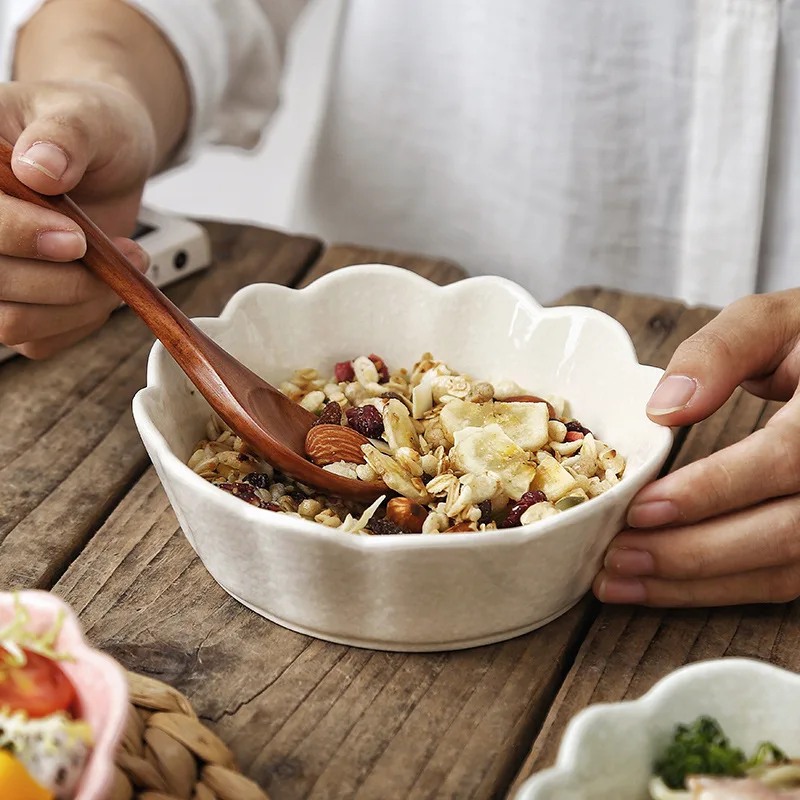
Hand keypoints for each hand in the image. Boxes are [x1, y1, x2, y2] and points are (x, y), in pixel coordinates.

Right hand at [0, 79, 153, 358]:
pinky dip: (82, 320)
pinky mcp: (16, 304)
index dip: (17, 236)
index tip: (75, 237)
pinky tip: (106, 285)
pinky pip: (37, 340)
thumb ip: (65, 135)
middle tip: (122, 252)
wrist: (109, 154)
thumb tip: (39, 168)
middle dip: (64, 279)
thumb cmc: (93, 128)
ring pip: (10, 322)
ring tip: (123, 264)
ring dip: (79, 303)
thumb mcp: (86, 114)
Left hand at [594, 290, 799, 606]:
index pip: (784, 460)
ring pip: (783, 570)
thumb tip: (666, 408)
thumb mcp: (770, 322)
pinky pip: (783, 579)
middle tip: (615, 557)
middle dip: (692, 553)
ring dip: (696, 585)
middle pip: (784, 532)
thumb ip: (718, 352)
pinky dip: (719, 589)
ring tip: (620, 580)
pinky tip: (662, 586)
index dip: (713, 490)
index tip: (644, 507)